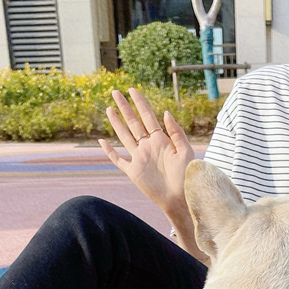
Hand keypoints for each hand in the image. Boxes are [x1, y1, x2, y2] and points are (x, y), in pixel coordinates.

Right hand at [99, 88, 195, 215]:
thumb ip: (176, 132)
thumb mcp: (186, 152)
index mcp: (161, 140)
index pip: (148, 117)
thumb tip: (165, 112)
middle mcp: (148, 147)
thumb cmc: (187, 176)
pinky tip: (102, 141)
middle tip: (115, 92)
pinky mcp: (133, 172)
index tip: (133, 90)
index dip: (140, 103)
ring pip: (124, 136)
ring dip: (116, 123)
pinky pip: (118, 160)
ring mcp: (139, 159)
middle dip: (125, 107)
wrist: (180, 198)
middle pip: (133, 123)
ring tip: (109, 109)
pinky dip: (109, 152)